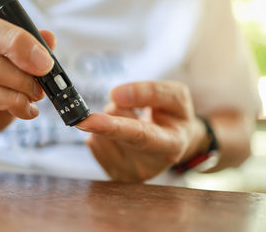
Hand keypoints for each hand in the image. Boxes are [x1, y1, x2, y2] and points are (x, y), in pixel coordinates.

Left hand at [77, 81, 206, 182]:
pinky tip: (120, 135)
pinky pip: (94, 144)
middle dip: (105, 121)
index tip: (88, 120)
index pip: (139, 135)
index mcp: (171, 145)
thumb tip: (115, 96)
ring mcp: (130, 173)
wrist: (174, 141)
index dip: (113, 127)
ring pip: (100, 136)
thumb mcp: (176, 96)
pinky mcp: (113, 174)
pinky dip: (102, 133)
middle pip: (116, 136)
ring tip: (131, 121)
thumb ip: (150, 92)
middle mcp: (150, 166)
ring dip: (110, 121)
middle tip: (101, 110)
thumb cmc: (174, 116)